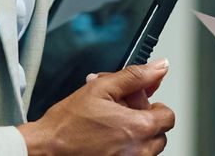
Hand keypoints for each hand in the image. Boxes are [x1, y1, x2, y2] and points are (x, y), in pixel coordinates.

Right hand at [18, 60, 175, 155]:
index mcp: (139, 128)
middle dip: (143, 120)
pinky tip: (105, 138)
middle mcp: (138, 151)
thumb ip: (135, 76)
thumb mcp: (102, 88)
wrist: (46, 148)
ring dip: (134, 135)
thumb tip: (160, 67)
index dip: (154, 105)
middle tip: (120, 111)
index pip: (168, 116)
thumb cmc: (68, 123)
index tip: (139, 102)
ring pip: (146, 148)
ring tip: (109, 124)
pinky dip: (123, 147)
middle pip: (159, 133)